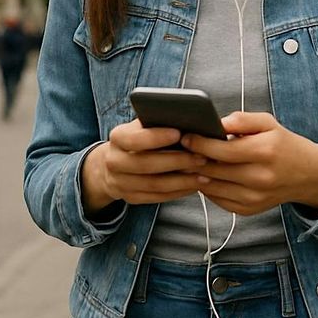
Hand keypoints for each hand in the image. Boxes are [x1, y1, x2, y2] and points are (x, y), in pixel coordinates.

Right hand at [81, 119, 207, 214]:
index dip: (157, 137)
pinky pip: (158, 197)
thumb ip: (156, 123)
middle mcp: (114, 162)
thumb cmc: (137, 139)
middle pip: (147, 164)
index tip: (179, 133)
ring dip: (182, 180)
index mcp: (117, 138)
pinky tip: (194, 185)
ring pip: (155, 185)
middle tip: (201, 157)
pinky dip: (179, 192)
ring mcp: (121, 183)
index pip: (134, 139)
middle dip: (177, 161)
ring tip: (204, 174)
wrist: (114, 164)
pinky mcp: (132, 198)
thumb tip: (185, 119)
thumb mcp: (140, 126)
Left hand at [182, 112, 317, 216]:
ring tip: (190, 161)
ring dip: (197, 174)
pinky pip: (218, 200)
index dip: (199, 143)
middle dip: (194, 158)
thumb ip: (241, 120)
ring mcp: (254, 197)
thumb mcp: (267, 123)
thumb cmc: (283, 144)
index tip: (185, 137)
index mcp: (264, 152)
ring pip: (212, 187)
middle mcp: (259, 178)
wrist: (307, 175)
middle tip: (181, 149)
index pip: (222, 150)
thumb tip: (216, 123)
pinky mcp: (248, 210)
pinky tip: (206, 176)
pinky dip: (208, 188)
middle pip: (213, 170)